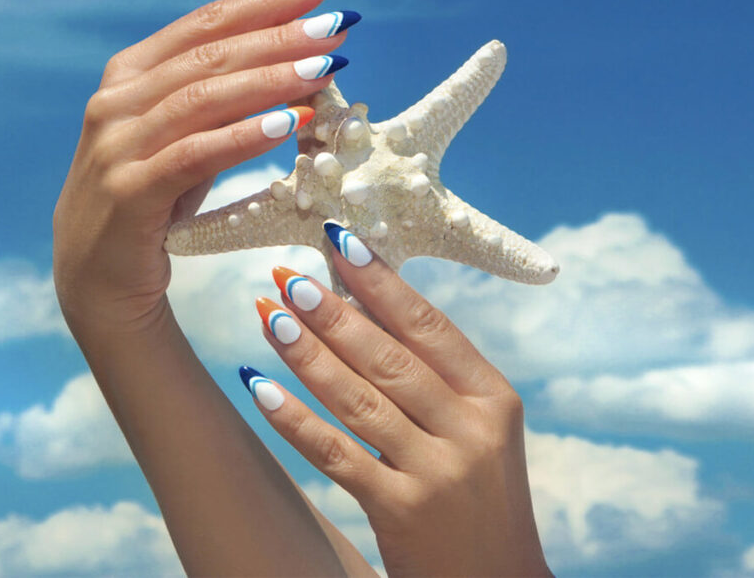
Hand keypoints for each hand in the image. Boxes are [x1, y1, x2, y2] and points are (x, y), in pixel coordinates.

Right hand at [53, 0, 353, 338]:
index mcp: (130, 75)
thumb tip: (301, 63)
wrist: (98, 279)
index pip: (205, 24)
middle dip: (279, 35)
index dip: (265, 2)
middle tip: (337, 25)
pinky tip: (289, 123)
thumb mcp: (188, 140)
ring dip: (270, 79)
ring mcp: (117, 144)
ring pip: (203, 97)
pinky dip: (243, 136)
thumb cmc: (153, 202)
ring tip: (325, 67)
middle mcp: (117, 101)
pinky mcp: (128, 191)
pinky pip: (193, 154)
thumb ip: (225, 101)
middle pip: (209, 55)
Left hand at [243, 225, 551, 576]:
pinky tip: (259, 387)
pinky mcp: (402, 511)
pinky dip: (294, 418)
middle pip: (390, 357)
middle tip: (286, 275)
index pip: (431, 326)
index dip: (382, 282)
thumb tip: (368, 309)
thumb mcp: (481, 431)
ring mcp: (438, 472)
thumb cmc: (480, 497)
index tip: (341, 242)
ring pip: (359, 398)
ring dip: (307, 354)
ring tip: (267, 316)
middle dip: (333, 312)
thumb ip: (439, 379)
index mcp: (494, 398)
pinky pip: (336, 454)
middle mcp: (471, 430)